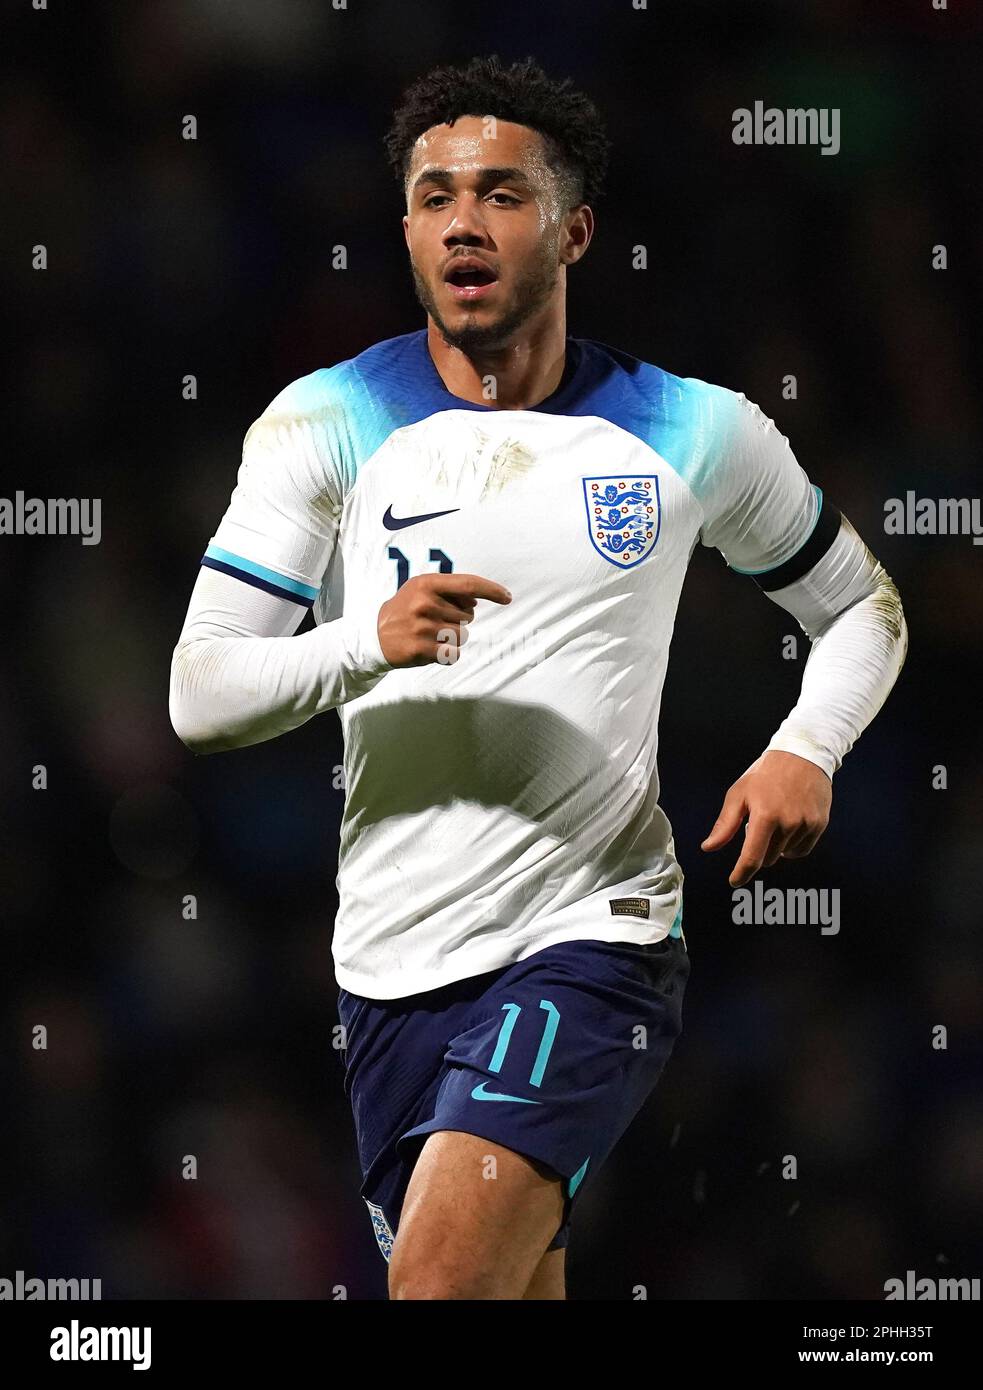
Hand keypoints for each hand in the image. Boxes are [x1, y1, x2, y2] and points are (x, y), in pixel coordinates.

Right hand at [376, 572, 511, 667]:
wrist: (374, 636)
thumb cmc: (404, 610)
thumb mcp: (421, 589)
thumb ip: (448, 589)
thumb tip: (476, 598)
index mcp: (426, 584)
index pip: (468, 584)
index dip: (491, 590)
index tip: (507, 597)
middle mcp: (425, 604)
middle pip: (468, 615)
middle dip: (459, 619)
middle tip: (437, 621)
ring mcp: (422, 627)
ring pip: (462, 636)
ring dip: (453, 638)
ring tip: (431, 635)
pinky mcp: (421, 649)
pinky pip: (453, 653)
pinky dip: (448, 654)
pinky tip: (431, 649)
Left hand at [700, 749, 831, 887]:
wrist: (802, 756)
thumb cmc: (765, 775)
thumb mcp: (739, 794)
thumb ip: (725, 825)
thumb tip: (708, 847)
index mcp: (765, 816)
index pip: (752, 857)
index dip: (742, 873)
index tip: (735, 881)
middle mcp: (788, 823)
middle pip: (768, 858)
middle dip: (758, 850)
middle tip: (758, 824)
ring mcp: (806, 825)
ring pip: (784, 854)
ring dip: (775, 846)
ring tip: (775, 819)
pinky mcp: (819, 824)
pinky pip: (801, 850)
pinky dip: (791, 845)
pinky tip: (789, 827)